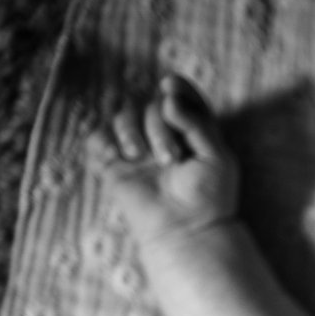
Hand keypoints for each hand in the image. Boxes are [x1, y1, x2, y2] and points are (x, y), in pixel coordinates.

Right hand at [86, 75, 238, 244]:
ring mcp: (138, 149)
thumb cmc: (209, 197)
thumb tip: (167, 98)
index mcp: (191, 131)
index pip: (180, 96)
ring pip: (124, 115)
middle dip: (158, 125)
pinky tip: (121, 156)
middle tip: (171, 158)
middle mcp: (163, 136)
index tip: (171, 85)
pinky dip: (105, 140)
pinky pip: (98, 137)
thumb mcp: (216, 157)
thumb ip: (197, 123)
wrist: (187, 230)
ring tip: (142, 158)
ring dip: (131, 131)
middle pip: (151, 104)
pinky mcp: (114, 165)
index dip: (175, 86)